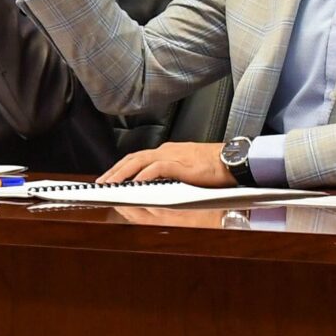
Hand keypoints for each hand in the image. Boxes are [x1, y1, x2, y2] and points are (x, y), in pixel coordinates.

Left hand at [95, 142, 229, 187]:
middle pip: (133, 159)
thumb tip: (155, 182)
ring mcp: (173, 156)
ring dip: (123, 173)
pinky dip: (144, 175)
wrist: (234, 159)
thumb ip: (170, 171)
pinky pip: (157, 168)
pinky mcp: (181, 164)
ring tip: (110, 184)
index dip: (121, 167)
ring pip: (140, 161)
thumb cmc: (215, 165)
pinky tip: (134, 184)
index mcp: (167, 151)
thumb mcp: (187, 167)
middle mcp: (166, 151)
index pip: (137, 158)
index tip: (108, 178)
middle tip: (101, 183)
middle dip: (115, 171)